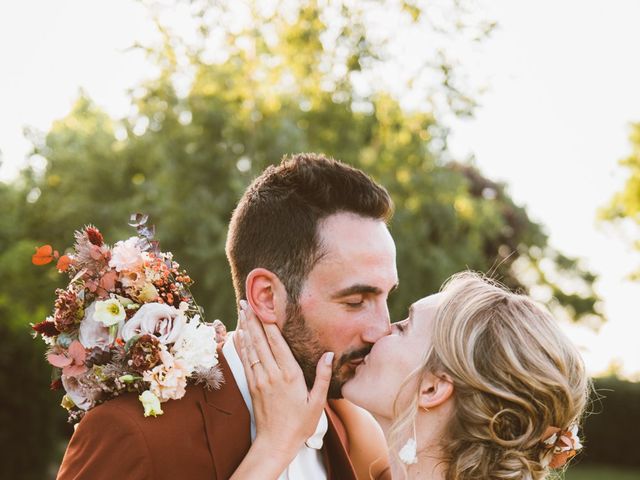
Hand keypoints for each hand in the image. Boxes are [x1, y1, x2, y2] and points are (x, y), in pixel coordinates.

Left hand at [237, 300, 332, 458]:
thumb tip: (330, 354)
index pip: (278, 342)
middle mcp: (272, 374)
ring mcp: (260, 379)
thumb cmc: (300, 424)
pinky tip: (239, 334)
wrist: (276, 443)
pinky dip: (241, 346)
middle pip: (261, 341)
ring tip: (241, 310)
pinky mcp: (252, 386)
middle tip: (246, 300)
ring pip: (251, 348)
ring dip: (245, 328)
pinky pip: (245, 361)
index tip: (265, 306)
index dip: (270, 323)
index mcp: (290, 375)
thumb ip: (323, 377)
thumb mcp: (317, 403)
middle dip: (253, 319)